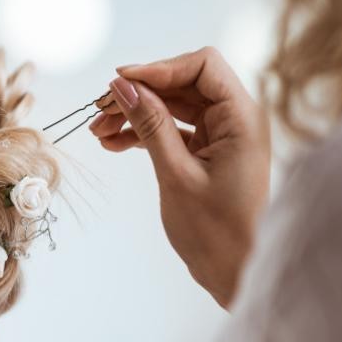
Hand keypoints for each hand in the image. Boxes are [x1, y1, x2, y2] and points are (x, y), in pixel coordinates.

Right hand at [89, 47, 269, 307]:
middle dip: (139, 93)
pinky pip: (173, 130)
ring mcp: (223, 136)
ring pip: (173, 107)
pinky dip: (144, 133)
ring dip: (136, 114)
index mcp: (242, 117)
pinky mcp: (209, 153)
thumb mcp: (176, 173)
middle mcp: (236, 119)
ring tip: (99, 131)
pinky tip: (114, 144)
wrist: (238, 275)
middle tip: (100, 111)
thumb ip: (151, 124)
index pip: (202, 66)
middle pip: (183, 84)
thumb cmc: (217, 232)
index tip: (119, 83)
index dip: (158, 69)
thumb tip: (123, 86)